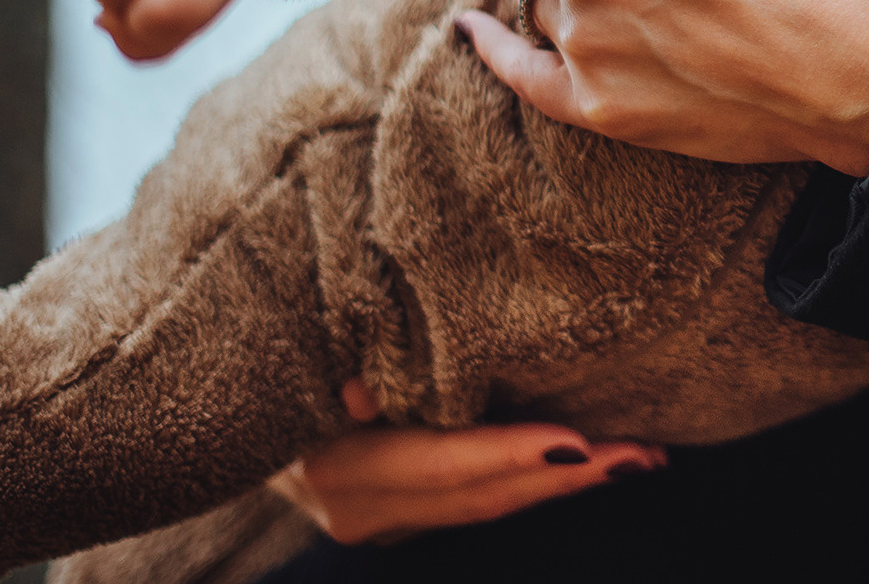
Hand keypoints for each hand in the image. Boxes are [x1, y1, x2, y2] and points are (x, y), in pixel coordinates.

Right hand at [268, 379, 664, 545]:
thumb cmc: (280, 351)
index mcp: (336, 462)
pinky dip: (533, 481)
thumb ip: (347, 360)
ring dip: (565, 483)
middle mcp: (359, 506)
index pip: (441, 461)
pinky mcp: (400, 517)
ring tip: (641, 457)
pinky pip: (477, 500)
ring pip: (486, 504)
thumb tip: (366, 393)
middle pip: (479, 494)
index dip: (512, 454)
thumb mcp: (308, 347)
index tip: (582, 443)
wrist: (226, 406)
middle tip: (643, 453)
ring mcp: (380, 521)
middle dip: (566, 476)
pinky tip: (591, 461)